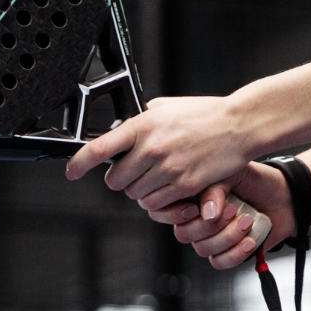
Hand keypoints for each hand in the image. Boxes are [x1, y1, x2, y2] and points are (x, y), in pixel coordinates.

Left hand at [64, 95, 253, 210]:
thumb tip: (121, 130)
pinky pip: (157, 203)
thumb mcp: (166, 107)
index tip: (72, 172)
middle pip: (115, 181)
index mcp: (143, 125)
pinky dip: (159, 199)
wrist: (239, 125)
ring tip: (158, 176)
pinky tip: (170, 185)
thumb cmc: (205, 115)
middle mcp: (152, 148)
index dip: (78, 163)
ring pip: (136, 195)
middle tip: (136, 171)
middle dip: (122, 179)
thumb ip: (141, 119)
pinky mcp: (184, 185)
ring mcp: (168, 169)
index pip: (99, 148)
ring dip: (141, 190)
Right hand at [147, 161, 293, 269]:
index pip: (161, 210)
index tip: (194, 208)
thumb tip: (206, 212)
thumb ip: (214, 187)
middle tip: (233, 209)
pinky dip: (236, 253)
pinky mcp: (227, 252)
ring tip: (247, 221)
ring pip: (203, 249)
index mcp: (189, 196)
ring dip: (228, 236)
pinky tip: (250, 240)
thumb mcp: (233, 172)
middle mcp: (196, 219)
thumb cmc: (255, 181)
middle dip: (210, 225)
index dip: (173, 214)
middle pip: (183, 234)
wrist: (284, 196)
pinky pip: (220, 262)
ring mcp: (211, 237)